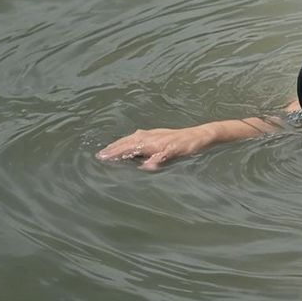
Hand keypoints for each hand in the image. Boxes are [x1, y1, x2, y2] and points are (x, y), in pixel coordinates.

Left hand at [96, 125, 216, 170]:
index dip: (114, 148)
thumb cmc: (178, 140)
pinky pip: (163, 154)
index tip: (101, 154)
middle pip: (131, 143)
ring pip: (143, 146)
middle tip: (102, 156)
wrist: (200, 135)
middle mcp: (153, 137)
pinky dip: (155, 159)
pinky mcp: (174, 148)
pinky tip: (147, 165)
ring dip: (129, 151)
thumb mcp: (159, 143)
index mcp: (148, 137)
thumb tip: (132, 155)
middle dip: (116, 149)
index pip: (127, 142)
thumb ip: (146, 147)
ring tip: (117, 157)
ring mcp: (163, 143)